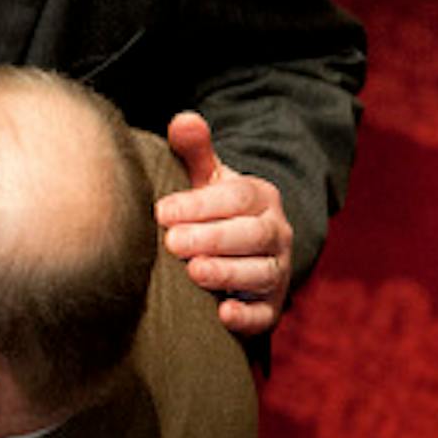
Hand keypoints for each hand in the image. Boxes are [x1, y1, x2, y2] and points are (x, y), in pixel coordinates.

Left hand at [156, 111, 294, 336]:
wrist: (238, 248)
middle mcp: (275, 233)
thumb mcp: (206, 177)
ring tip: (195, 272)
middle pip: (253, 235)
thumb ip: (194, 150)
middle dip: (213, 238)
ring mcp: (276, 270)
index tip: (162, 212)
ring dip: (229, 273)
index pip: (237, 198)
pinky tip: (222, 314)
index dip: (201, 205)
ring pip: (262, 272)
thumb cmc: (212, 207)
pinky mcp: (270, 306)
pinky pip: (266, 314)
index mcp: (259, 197)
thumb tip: (184, 119)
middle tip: (173, 243)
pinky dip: (247, 317)